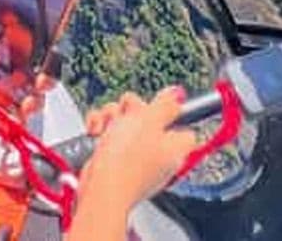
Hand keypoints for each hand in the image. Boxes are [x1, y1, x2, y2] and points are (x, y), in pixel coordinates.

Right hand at [80, 87, 196, 209]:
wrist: (100, 187)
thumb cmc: (126, 159)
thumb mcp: (149, 120)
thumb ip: (166, 105)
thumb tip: (179, 94)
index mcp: (175, 148)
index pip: (184, 127)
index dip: (171, 113)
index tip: (157, 104)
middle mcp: (158, 156)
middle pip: (149, 118)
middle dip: (131, 110)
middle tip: (128, 116)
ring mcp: (136, 159)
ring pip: (125, 123)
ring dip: (111, 117)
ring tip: (108, 126)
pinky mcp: (116, 161)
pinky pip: (109, 134)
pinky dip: (100, 129)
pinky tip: (97, 132)